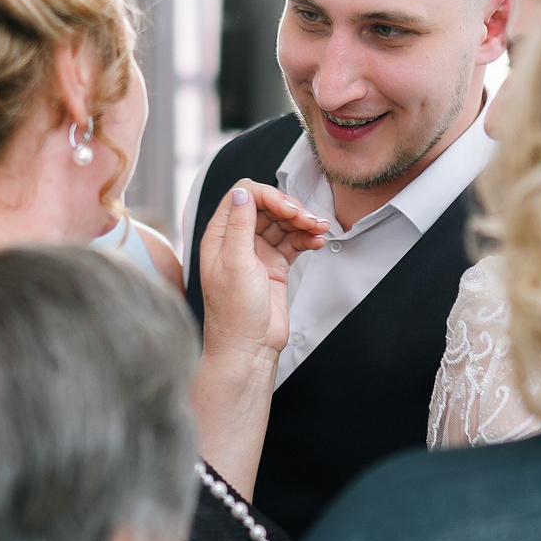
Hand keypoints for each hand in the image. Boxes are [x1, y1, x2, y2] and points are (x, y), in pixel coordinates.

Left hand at [197, 181, 326, 360]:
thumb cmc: (234, 313)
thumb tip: (241, 192)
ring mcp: (257, 253)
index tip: (288, 209)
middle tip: (309, 220)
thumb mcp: (236, 263)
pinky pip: (293, 243)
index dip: (268, 197)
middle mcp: (237, 241)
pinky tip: (317, 242)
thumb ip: (240, 225)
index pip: (243, 197)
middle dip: (290, 209)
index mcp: (220, 236)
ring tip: (320, 229)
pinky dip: (306, 239)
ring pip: (283, 224)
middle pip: (267, 207)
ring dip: (303, 223)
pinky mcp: (274, 266)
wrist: (249, 348)